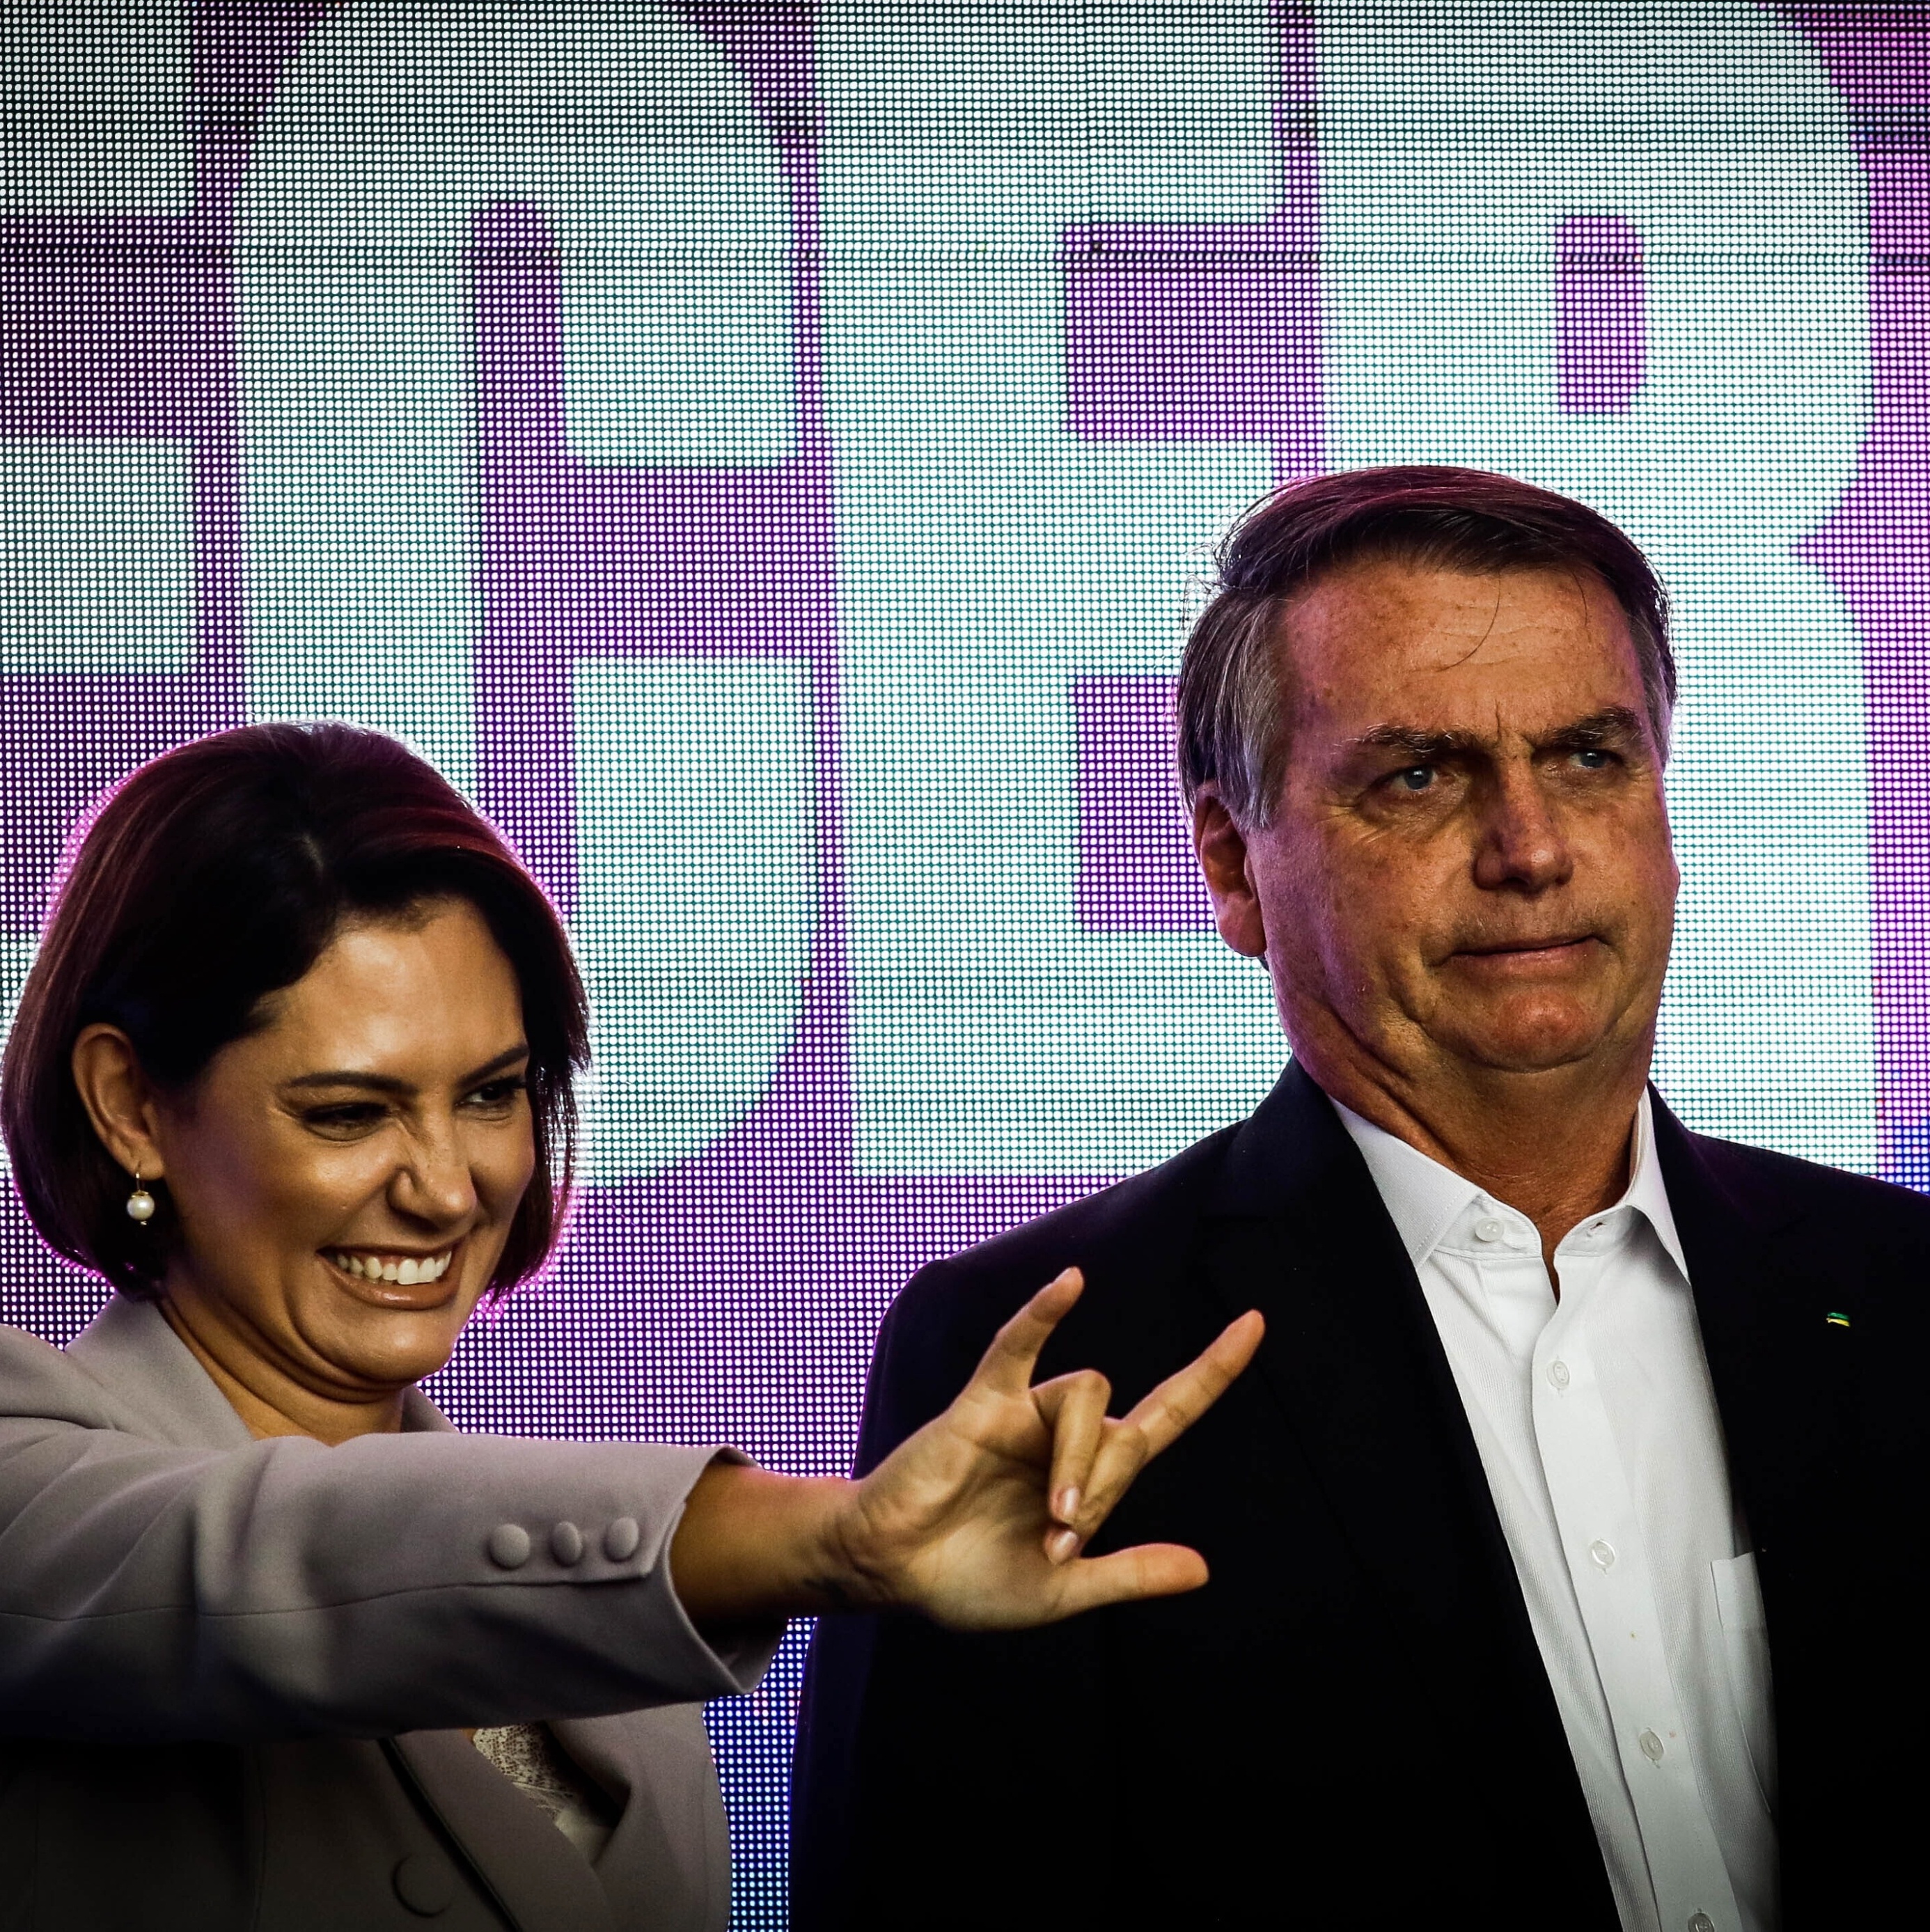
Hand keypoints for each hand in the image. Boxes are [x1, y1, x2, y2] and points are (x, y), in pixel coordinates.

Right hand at [826, 1268, 1263, 1629]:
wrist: (895, 1575)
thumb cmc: (969, 1582)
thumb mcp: (1060, 1592)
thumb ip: (1128, 1576)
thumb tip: (1202, 1569)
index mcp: (1093, 1479)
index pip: (1168, 1414)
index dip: (1211, 1373)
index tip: (1254, 1323)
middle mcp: (1067, 1437)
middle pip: (1125, 1430)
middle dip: (1103, 1488)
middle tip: (1059, 1541)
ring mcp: (1027, 1415)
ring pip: (1087, 1395)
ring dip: (1078, 1456)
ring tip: (1048, 1516)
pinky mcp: (983, 1404)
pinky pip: (1017, 1347)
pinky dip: (1043, 1313)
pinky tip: (1071, 1284)